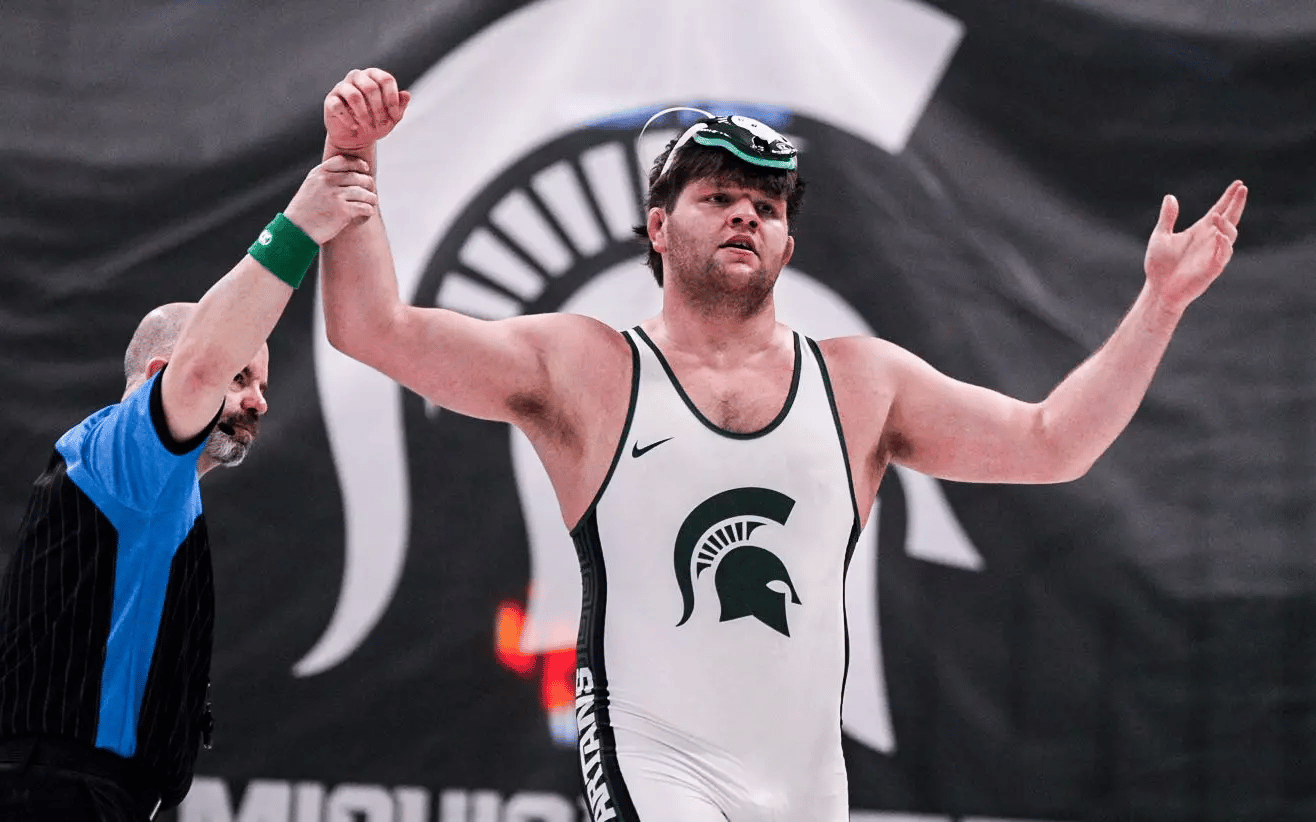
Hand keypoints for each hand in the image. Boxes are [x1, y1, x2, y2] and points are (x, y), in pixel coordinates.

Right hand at [283, 155, 377, 243]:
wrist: (297, 229)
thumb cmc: (304, 211)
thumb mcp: (310, 186)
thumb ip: (325, 178)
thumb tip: (346, 174)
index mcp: (319, 174)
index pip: (343, 161)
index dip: (357, 163)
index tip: (365, 168)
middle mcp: (328, 182)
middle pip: (357, 176)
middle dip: (367, 182)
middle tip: (370, 188)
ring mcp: (336, 196)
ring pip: (363, 192)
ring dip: (371, 197)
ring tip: (372, 201)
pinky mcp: (343, 211)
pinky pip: (364, 207)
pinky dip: (369, 209)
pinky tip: (368, 211)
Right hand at [324, 67, 410, 152]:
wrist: (356, 138)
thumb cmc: (376, 123)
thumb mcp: (392, 117)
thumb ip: (400, 106)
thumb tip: (407, 94)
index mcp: (374, 76)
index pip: (385, 79)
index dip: (392, 99)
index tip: (395, 116)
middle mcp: (357, 77)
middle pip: (370, 86)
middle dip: (378, 109)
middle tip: (381, 124)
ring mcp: (342, 87)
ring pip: (353, 95)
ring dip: (364, 114)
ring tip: (368, 126)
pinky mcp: (330, 100)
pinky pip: (338, 106)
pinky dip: (348, 119)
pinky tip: (355, 126)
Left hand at [1143, 180, 1246, 314]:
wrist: (1157, 289)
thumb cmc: (1159, 265)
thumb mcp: (1160, 236)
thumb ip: (1167, 218)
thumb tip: (1170, 197)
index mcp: (1200, 231)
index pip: (1220, 210)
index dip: (1229, 198)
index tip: (1239, 184)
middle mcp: (1210, 240)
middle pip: (1230, 219)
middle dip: (1237, 204)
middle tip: (1242, 189)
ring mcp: (1213, 254)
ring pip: (1229, 236)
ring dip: (1225, 225)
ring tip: (1216, 216)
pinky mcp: (1212, 269)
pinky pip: (1223, 256)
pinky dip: (1223, 245)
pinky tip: (1218, 236)